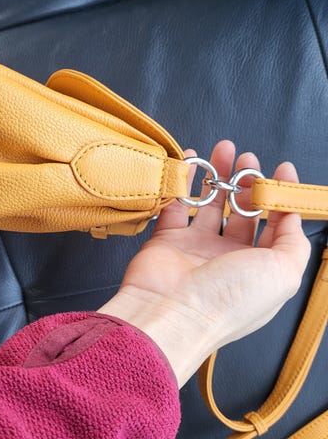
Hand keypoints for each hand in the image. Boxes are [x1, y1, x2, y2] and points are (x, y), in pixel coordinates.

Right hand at [98, 140, 310, 386]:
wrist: (170, 311)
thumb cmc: (230, 296)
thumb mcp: (283, 273)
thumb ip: (293, 241)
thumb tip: (289, 214)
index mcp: (258, 267)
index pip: (274, 225)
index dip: (279, 197)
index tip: (280, 169)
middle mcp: (228, 256)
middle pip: (241, 210)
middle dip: (246, 181)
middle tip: (246, 158)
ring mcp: (196, 246)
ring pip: (210, 203)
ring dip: (217, 175)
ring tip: (223, 150)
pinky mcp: (167, 236)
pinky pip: (177, 203)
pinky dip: (182, 182)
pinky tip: (190, 161)